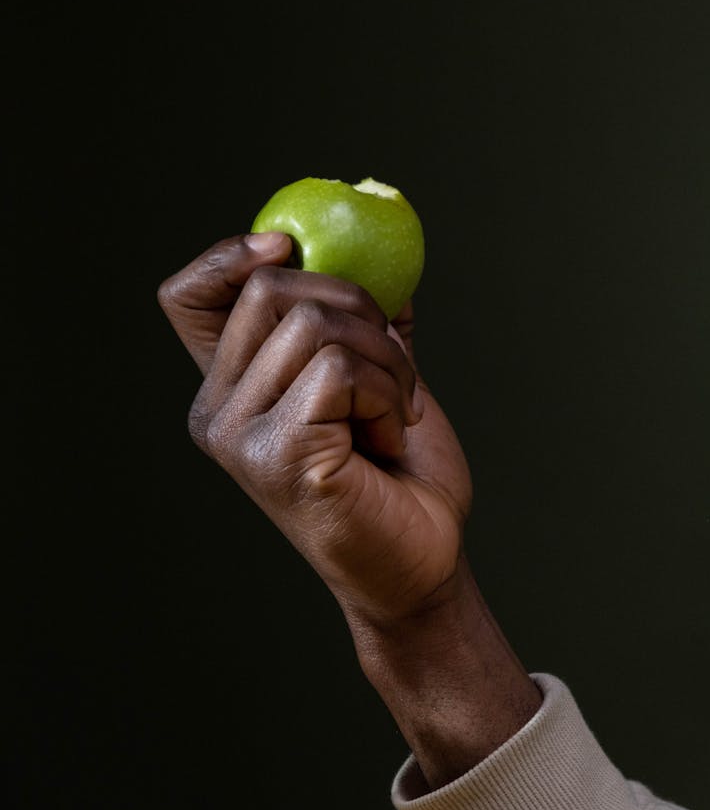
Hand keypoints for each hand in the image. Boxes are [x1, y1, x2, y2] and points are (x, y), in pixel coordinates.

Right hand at [158, 231, 472, 630]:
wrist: (423, 562)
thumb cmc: (401, 478)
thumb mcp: (378, 378)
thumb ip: (360, 322)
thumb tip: (374, 252)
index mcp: (230, 388)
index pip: (187, 298)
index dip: (227, 256)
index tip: (287, 247)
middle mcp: (218, 411)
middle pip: (267, 288)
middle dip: (356, 305)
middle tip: (393, 364)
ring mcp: (239, 436)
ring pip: (312, 323)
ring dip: (386, 356)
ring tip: (396, 408)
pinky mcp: (276, 454)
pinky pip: (340, 368)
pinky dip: (388, 389)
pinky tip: (390, 434)